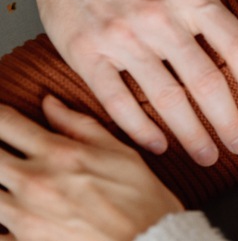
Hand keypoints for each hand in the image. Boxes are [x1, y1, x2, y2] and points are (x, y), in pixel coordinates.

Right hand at [0, 0, 237, 164]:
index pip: (235, 44)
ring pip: (165, 97)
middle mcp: (158, 18)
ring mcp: (121, 38)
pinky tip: (159, 144)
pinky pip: (117, 99)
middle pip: (204, 81)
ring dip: (190, 133)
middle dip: (227, 120)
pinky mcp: (87, 54)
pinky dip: (138, 127)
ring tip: (208, 156)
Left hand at [0, 96, 183, 240]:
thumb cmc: (142, 201)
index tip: (1, 116)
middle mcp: (34, 181)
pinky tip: (8, 215)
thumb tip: (49, 103)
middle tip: (5, 150)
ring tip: (9, 181)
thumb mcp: (121, 153)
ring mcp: (24, 216)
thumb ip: (80, 125)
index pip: (6, 122)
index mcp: (58, 153)